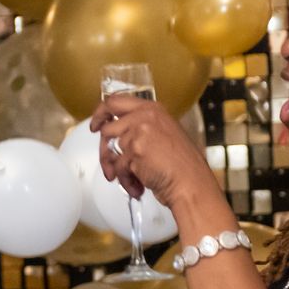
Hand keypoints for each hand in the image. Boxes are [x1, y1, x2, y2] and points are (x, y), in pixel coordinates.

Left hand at [90, 94, 214, 209]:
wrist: (191, 183)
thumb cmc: (182, 166)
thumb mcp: (164, 135)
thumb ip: (141, 129)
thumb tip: (117, 137)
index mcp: (152, 109)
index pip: (116, 101)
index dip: (101, 113)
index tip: (96, 124)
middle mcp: (145, 115)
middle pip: (107, 126)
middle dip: (103, 149)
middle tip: (107, 164)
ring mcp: (139, 130)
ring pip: (111, 150)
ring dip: (118, 170)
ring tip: (130, 180)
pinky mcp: (135, 149)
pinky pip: (118, 166)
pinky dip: (125, 180)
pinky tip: (137, 187)